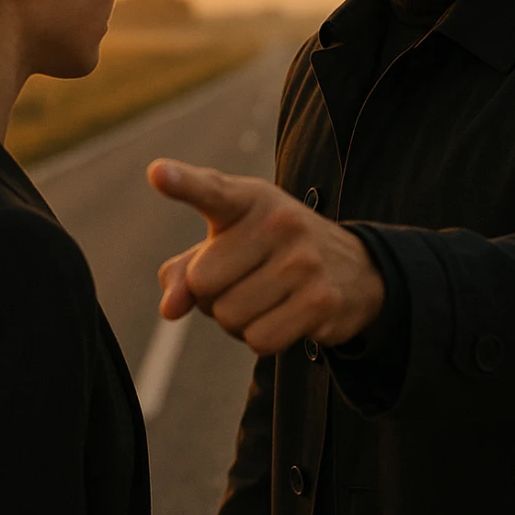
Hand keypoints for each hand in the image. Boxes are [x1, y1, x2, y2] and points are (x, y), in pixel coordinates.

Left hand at [147, 159, 385, 354]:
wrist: (357, 269)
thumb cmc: (273, 253)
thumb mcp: (229, 245)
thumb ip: (185, 270)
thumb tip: (170, 310)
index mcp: (250, 199)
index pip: (211, 190)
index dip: (181, 182)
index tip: (157, 174)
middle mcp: (279, 222)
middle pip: (202, 284)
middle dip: (212, 296)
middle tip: (245, 281)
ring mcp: (304, 261)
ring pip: (229, 317)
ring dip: (237, 322)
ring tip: (267, 299)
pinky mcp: (320, 300)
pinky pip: (259, 340)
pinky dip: (262, 338)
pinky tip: (284, 317)